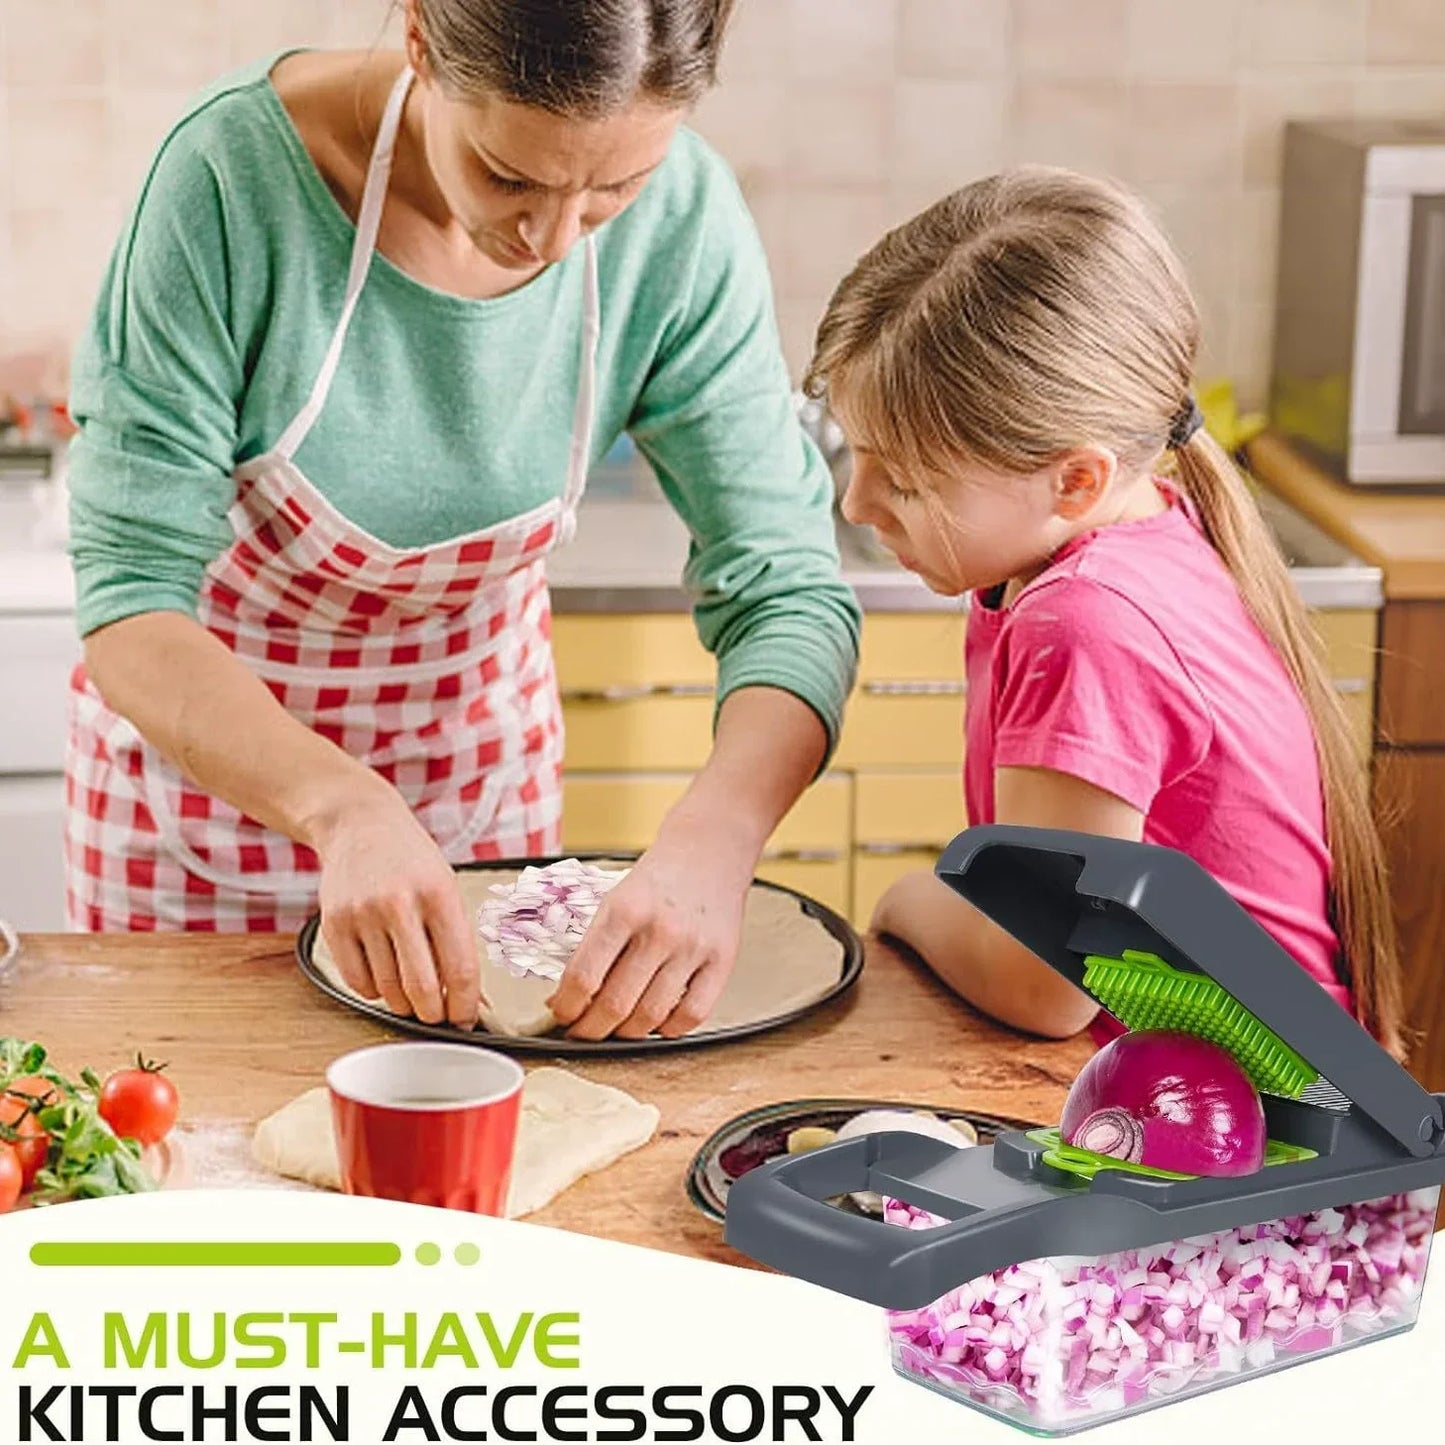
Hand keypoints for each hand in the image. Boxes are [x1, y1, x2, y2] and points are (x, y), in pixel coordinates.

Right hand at [312, 789, 481, 1027]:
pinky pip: (357, 983)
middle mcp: (400, 903)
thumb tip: (466, 997)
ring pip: (388, 990)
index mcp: (439, 894)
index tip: (465, 1019)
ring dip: (403, 1002)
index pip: (460, 968)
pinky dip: (374, 990)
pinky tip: (383, 974)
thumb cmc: (412, 862)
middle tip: (436, 1014)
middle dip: (433, 1013)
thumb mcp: (446, 887)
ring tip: (410, 988)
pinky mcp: (333, 924)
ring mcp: (363, 914)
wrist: (360, 825)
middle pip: (421, 987)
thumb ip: (456, 939)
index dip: (464, 1005)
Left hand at [547, 831, 751, 1040]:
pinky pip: (693, 1015)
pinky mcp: (722, 961)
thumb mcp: (614, 900)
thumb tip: (568, 999)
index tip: (563, 1015)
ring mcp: (693, 948)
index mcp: (623, 911)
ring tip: (617, 1029)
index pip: (583, 977)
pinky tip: (658, 1022)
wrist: (708, 850)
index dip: (567, 1008)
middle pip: (615, 1005)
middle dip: (591, 1029)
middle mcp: (659, 930)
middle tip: (584, 1031)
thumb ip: (594, 947)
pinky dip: (669, 1030)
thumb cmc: (657, 880)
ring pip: (651, 1017)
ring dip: (627, 1034)